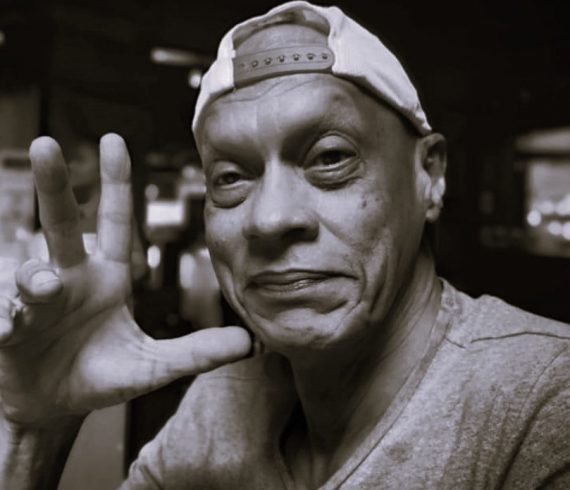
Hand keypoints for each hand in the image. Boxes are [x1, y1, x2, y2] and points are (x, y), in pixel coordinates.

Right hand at [0, 134, 250, 427]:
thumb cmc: (101, 377)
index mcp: (107, 278)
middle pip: (62, 225)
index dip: (117, 184)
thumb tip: (251, 343)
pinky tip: (8, 326)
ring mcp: (37, 302)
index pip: (115, 223)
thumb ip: (197, 352)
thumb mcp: (154, 366)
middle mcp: (71, 279)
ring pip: (30, 272)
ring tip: (43, 287)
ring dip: (33, 275)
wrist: (54, 407)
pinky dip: (7, 317)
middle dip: (54, 186)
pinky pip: (5, 314)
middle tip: (47, 144)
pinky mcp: (8, 328)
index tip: (115, 140)